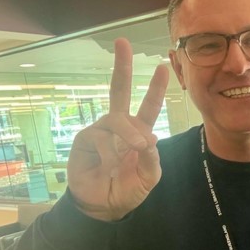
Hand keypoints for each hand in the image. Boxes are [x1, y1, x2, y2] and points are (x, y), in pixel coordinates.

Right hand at [67, 38, 169, 220]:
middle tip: (123, 43)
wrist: (104, 206)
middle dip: (122, 66)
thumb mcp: (150, 176)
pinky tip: (112, 166)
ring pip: (116, 118)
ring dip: (129, 133)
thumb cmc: (128, 189)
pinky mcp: (86, 139)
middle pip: (119, 91)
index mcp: (138, 132)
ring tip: (137, 150)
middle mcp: (119, 127)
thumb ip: (153, 158)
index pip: (148, 106)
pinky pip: (101, 137)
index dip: (155, 88)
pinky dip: (110, 152)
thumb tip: (151, 137)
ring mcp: (101, 131)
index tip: (163, 66)